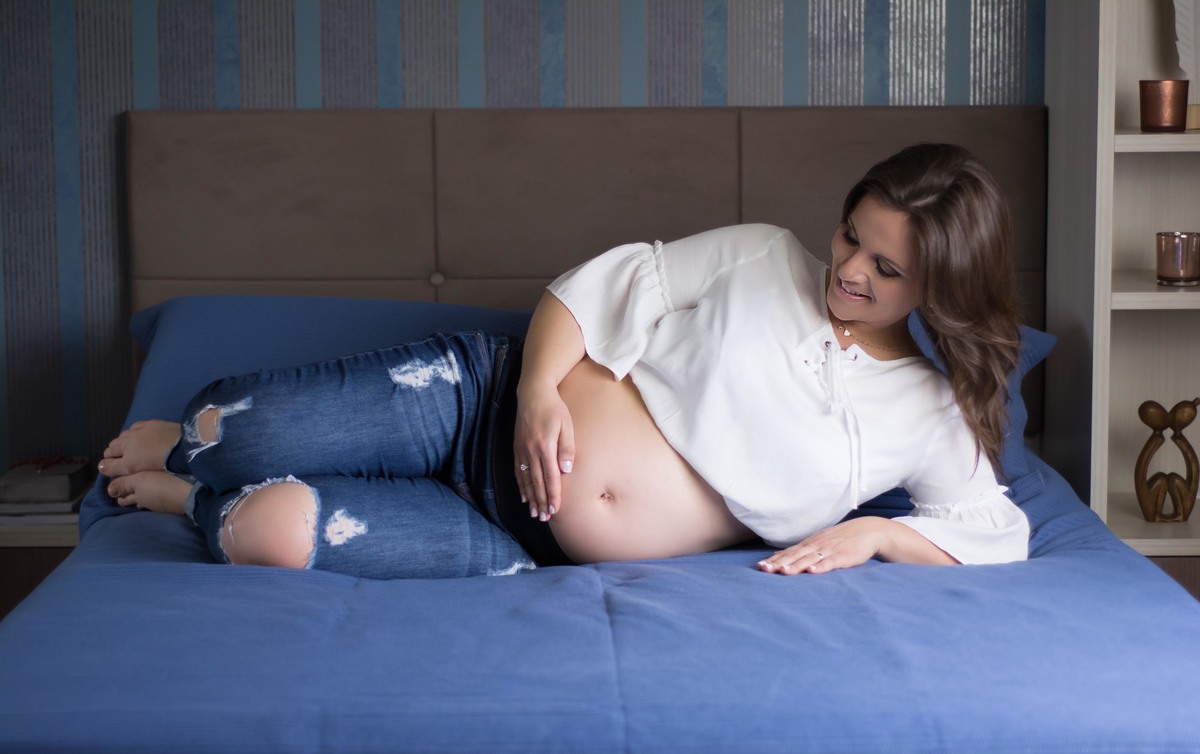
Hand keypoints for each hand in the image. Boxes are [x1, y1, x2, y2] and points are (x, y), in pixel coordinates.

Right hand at [513, 387, 575, 521]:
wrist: (533, 393)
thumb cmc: (554, 408)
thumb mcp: (567, 425)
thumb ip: (567, 448)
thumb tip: (567, 470)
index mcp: (545, 447)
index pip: (550, 477)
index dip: (553, 495)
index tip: (555, 510)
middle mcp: (531, 451)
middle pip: (537, 482)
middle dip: (541, 502)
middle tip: (545, 519)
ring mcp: (522, 450)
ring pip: (526, 479)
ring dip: (531, 498)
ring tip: (535, 513)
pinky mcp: (517, 447)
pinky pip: (518, 471)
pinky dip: (521, 485)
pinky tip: (524, 496)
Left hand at [756, 517, 888, 574]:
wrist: (868, 531)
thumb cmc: (841, 540)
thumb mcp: (820, 543)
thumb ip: (803, 551)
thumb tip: (782, 558)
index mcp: (810, 543)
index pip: (789, 552)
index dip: (774, 560)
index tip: (760, 567)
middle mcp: (816, 545)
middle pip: (795, 555)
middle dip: (779, 563)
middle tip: (765, 570)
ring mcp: (829, 550)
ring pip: (809, 558)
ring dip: (796, 565)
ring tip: (783, 572)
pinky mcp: (843, 555)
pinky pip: (830, 562)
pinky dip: (821, 566)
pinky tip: (812, 571)